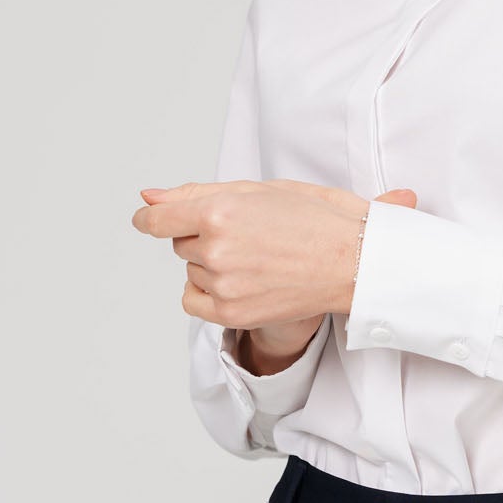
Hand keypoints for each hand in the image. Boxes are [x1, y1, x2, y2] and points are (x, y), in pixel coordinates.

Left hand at [131, 180, 417, 342]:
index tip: (149, 218)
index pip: (158, 219)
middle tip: (248, 233)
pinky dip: (206, 290)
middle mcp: (216, 248)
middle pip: (180, 242)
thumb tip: (148, 197)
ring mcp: (223, 284)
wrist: (355, 260)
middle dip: (203, 235)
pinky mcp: (231, 313)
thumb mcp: (258, 190)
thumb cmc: (316, 219)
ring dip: (211, 263)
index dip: (150, 217)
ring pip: (191, 269)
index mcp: (220, 211)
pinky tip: (237, 280)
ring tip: (257, 257)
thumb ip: (195, 193)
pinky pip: (192, 299)